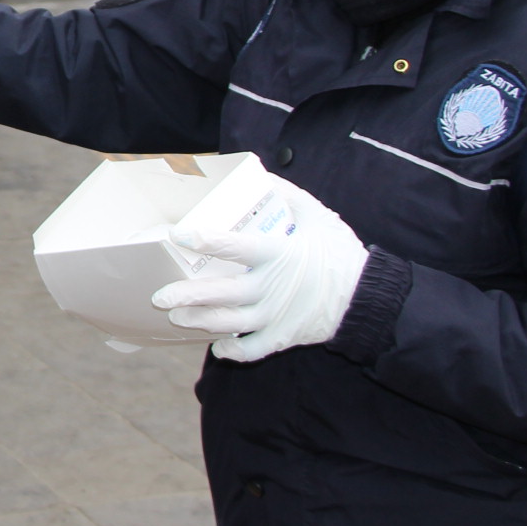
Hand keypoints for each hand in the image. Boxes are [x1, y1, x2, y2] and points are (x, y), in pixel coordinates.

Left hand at [151, 176, 367, 361]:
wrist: (367, 298)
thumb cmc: (340, 254)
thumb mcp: (317, 217)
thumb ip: (288, 195)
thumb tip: (260, 175)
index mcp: (278, 254)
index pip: (236, 246)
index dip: (206, 240)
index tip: (180, 235)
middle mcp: (272, 287)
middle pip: (223, 294)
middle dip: (188, 295)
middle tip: (159, 295)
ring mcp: (276, 316)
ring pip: (230, 323)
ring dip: (200, 321)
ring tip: (177, 316)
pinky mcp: (283, 337)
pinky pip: (252, 349)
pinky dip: (233, 350)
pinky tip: (218, 345)